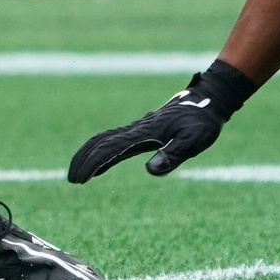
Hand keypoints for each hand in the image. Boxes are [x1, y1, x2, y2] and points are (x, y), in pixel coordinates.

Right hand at [67, 66, 249, 180]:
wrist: (208, 99)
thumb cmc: (202, 121)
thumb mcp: (193, 141)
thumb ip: (172, 155)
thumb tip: (149, 171)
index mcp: (144, 133)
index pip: (110, 148)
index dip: (93, 163)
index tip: (80, 179)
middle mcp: (137, 129)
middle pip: (100, 141)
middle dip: (83, 159)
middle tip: (72, 179)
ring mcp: (139, 128)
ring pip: (105, 138)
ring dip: (89, 154)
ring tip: (78, 173)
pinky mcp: (144, 130)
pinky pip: (115, 138)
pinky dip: (101, 149)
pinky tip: (102, 161)